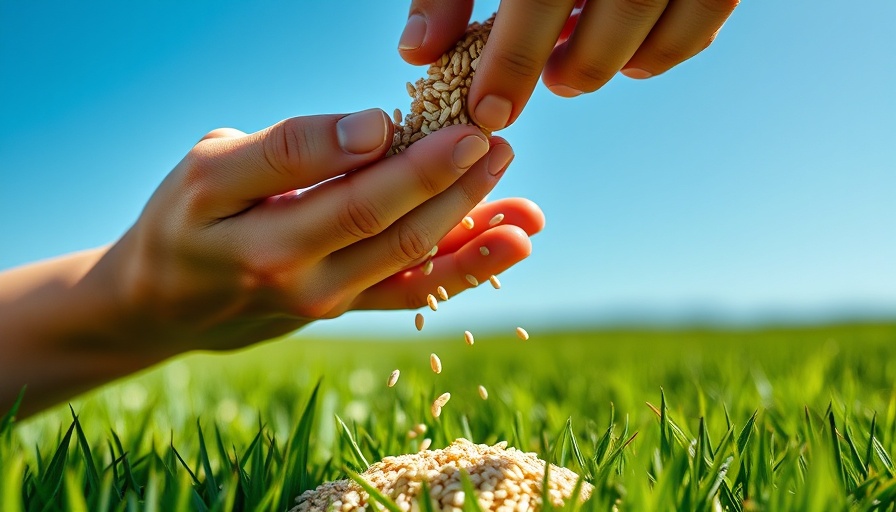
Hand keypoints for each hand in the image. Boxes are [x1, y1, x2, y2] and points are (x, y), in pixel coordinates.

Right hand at [0, 107, 544, 413]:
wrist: (166, 304)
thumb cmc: (188, 218)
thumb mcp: (211, 168)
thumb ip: (289, 148)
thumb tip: (377, 131)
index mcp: (237, 218)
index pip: (317, 177)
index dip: (376, 151)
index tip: (421, 122)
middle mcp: (283, 267)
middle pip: (377, 221)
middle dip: (444, 179)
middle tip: (492, 139)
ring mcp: (318, 298)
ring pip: (407, 259)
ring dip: (472, 225)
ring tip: (525, 200)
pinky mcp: (342, 310)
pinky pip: (411, 291)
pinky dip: (465, 267)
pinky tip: (510, 242)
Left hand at [398, 0, 738, 130]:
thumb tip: (418, 55)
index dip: (511, 58)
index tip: (490, 111)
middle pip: (616, 3)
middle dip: (576, 64)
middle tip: (550, 86)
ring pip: (660, 14)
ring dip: (619, 61)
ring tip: (575, 71)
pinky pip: (704, 15)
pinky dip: (668, 49)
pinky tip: (632, 57)